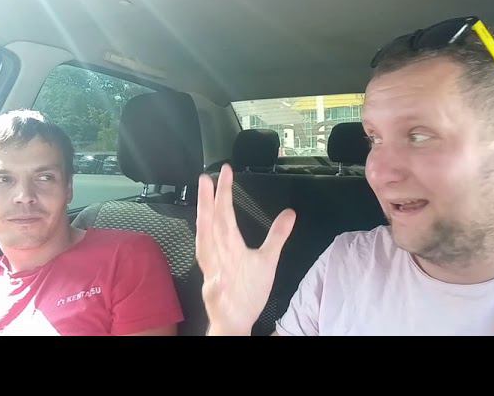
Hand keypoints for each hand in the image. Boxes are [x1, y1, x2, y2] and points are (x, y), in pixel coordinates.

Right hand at [196, 164, 295, 334]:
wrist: (237, 320)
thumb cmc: (247, 290)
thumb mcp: (267, 258)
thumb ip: (277, 235)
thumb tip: (290, 213)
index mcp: (229, 246)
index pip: (225, 213)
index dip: (224, 192)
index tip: (226, 172)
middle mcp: (220, 256)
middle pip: (212, 225)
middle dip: (208, 202)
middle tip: (206, 179)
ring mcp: (217, 274)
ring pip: (206, 249)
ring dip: (204, 229)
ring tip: (204, 209)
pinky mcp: (219, 295)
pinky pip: (215, 287)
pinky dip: (214, 281)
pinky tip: (214, 272)